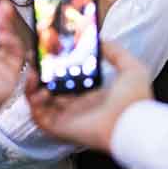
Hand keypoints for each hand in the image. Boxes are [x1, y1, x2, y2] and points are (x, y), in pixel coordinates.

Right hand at [26, 43, 152, 152]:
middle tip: (33, 59)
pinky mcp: (62, 127)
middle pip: (49, 89)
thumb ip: (116, 52)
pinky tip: (38, 90)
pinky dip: (34, 105)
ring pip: (41, 103)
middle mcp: (77, 105)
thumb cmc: (135, 100)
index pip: (67, 79)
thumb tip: (101, 40)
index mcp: (91, 93)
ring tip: (32, 73)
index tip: (49, 52)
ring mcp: (68, 117)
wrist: (134, 124)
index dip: (56, 66)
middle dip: (39, 74)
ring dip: (32, 88)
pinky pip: (40, 118)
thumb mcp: (131, 68)